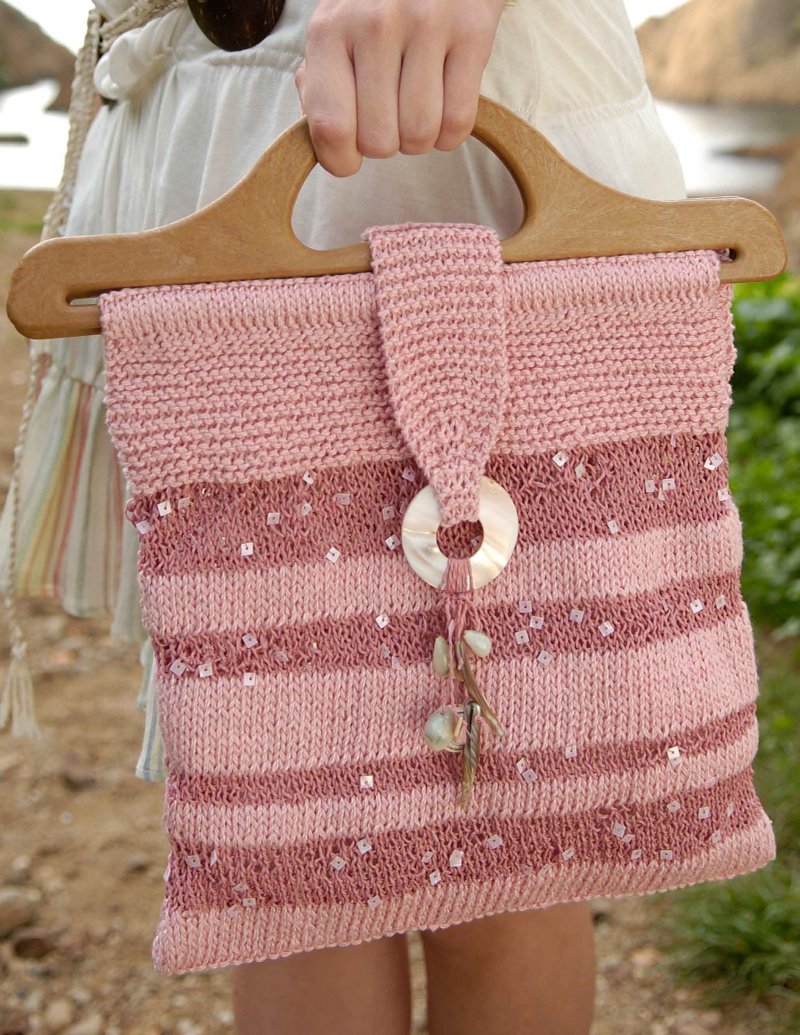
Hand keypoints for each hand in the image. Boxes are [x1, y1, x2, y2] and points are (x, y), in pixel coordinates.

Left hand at [294, 0, 508, 176]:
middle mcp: (375, 24)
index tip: (350, 158)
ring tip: (418, 108)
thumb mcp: (335, 33)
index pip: (331, 126)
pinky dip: (451, 130)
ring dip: (420, 138)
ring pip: (420, 135)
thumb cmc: (377, 6)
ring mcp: (427, 24)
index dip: (340, 160)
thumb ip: (319, 86)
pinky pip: (458, 121)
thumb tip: (326, 141)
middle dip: (386, 143)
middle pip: (379, 141)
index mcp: (330, 30)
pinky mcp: (472, 30)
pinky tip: (445, 105)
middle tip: (391, 115)